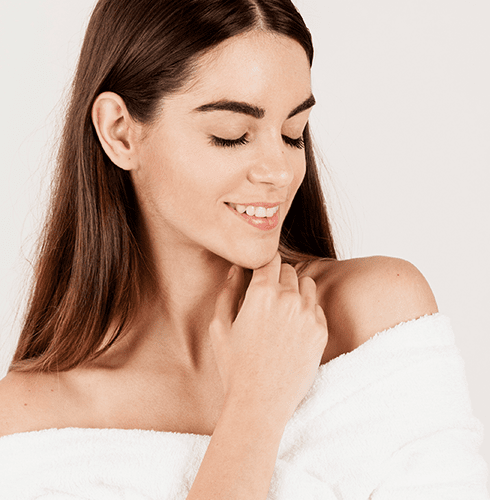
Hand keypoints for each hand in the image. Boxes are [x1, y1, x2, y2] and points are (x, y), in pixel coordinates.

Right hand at [209, 252, 327, 423]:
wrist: (260, 403)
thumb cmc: (234, 366)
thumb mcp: (219, 326)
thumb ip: (227, 291)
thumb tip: (236, 269)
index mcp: (262, 292)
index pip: (269, 258)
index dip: (263, 262)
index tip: (259, 271)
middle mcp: (289, 298)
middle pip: (289, 270)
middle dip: (278, 277)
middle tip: (267, 296)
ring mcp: (308, 315)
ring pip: (307, 285)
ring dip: (295, 290)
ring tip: (282, 310)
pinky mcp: (321, 331)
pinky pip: (317, 306)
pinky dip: (307, 309)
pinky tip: (293, 327)